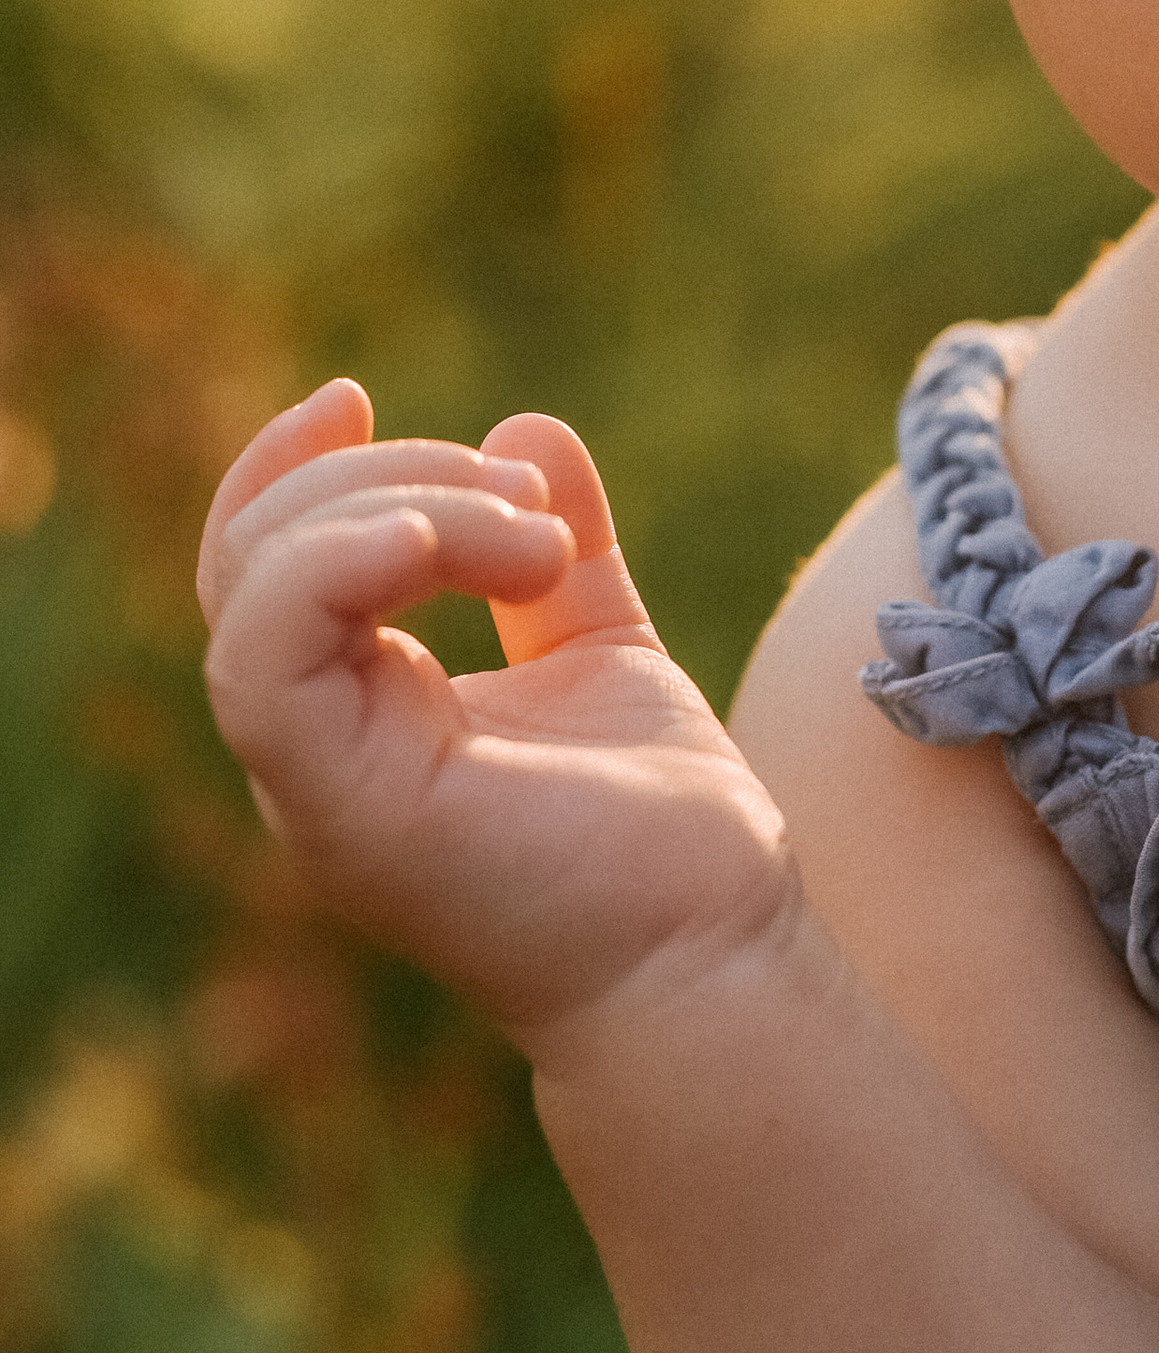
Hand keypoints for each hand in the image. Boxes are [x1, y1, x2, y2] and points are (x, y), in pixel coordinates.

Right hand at [200, 380, 794, 1049]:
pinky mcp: (340, 810)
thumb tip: (529, 429)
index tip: (352, 394)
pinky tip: (466, 544)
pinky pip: (266, 663)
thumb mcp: (601, 647)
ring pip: (255, 591)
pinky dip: (344, 565)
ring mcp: (317, 786)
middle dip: (383, 477)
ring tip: (531, 543)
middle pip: (253, 556)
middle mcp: (319, 747)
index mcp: (361, 709)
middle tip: (528, 506)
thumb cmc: (660, 834)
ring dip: (393, 511)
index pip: (261, 565)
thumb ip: (557, 550)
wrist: (711, 958)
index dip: (288, 467)